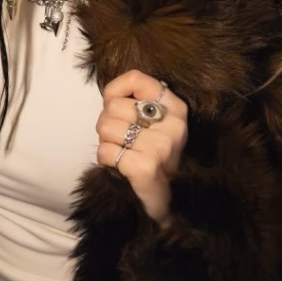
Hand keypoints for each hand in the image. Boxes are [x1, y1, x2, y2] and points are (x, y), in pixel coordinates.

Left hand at [95, 70, 187, 225]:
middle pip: (113, 106)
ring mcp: (161, 146)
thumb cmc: (149, 154)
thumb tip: (109, 95)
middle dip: (107, 123)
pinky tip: (121, 167)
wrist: (165, 202)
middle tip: (122, 140)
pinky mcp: (147, 167)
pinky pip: (105, 151)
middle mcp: (174, 125)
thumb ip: (133, 100)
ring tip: (123, 153)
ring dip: (106, 142)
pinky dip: (105, 159)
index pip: (136, 78)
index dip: (116, 91)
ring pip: (105, 127)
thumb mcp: (150, 122)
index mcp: (176, 107)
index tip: (117, 107)